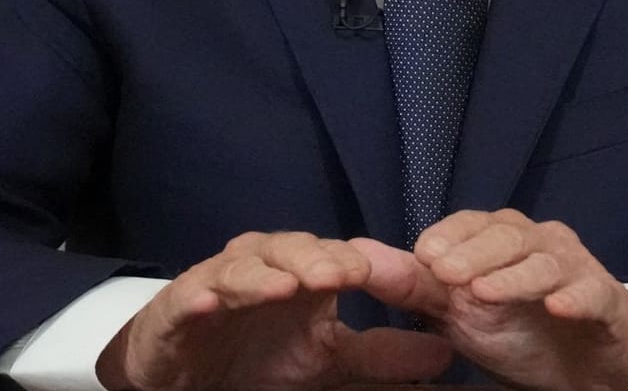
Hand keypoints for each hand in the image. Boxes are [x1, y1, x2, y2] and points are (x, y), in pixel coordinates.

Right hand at [98, 231, 451, 390]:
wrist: (186, 375)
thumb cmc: (258, 361)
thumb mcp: (329, 365)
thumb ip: (383, 356)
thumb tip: (447, 353)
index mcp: (305, 274)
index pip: (340, 259)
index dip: (365, 265)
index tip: (389, 277)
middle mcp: (266, 267)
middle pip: (296, 251)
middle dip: (321, 259)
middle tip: (346, 273)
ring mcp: (221, 280)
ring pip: (246, 265)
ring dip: (268, 272)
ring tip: (291, 285)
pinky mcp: (181, 302)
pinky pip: (193, 293)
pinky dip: (205, 293)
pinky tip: (212, 300)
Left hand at [369, 210, 627, 390]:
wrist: (590, 368)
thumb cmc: (520, 331)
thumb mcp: (460, 313)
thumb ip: (414, 286)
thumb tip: (357, 254)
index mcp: (503, 239)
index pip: (473, 224)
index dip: (449, 236)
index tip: (422, 255)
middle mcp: (541, 243)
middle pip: (508, 235)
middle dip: (474, 252)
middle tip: (443, 272)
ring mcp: (577, 270)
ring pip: (547, 262)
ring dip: (515, 276)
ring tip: (484, 293)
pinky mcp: (606, 302)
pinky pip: (592, 293)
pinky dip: (575, 297)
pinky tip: (557, 307)